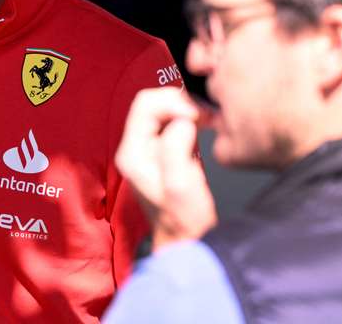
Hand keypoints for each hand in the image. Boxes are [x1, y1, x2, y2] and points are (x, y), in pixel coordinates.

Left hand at [115, 87, 217, 250]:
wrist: (186, 241)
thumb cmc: (184, 220)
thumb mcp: (181, 185)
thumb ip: (176, 148)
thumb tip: (183, 122)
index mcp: (133, 152)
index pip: (145, 104)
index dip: (174, 102)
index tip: (198, 114)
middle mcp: (135, 147)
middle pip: (153, 104)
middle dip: (182, 103)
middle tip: (207, 116)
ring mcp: (148, 149)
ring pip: (164, 111)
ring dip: (187, 110)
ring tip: (208, 121)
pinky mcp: (163, 151)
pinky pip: (173, 123)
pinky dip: (190, 120)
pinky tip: (204, 129)